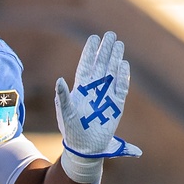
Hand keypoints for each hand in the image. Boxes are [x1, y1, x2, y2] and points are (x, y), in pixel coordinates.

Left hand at [55, 31, 140, 159]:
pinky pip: (121, 88)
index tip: (94, 38)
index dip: (90, 52)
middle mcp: (94, 89)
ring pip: (112, 73)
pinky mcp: (116, 105)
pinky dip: (123, 76)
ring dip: (115, 59)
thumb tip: (59, 80)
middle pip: (101, 65)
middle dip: (105, 50)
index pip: (86, 65)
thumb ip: (62, 97)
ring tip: (119, 44)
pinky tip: (124, 64)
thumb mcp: (64, 114)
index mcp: (80, 89)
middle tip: (110, 34)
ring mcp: (106, 96)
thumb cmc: (72, 131)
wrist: (84, 148)